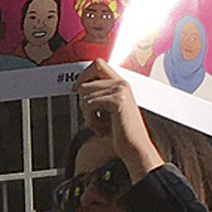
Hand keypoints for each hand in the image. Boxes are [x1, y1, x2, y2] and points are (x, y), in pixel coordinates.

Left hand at [71, 62, 162, 178]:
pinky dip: (90, 120)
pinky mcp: (118, 100)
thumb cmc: (121, 132)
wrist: (135, 147)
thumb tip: (77, 87)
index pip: (97, 64)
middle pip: (85, 81)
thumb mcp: (106, 110)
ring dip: (86, 114)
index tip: (76, 91)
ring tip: (98, 126)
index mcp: (120, 83)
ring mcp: (120, 90)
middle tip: (90, 116)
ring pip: (85, 94)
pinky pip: (89, 104)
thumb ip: (97, 96)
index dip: (83, 76)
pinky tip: (101, 130)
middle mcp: (121, 83)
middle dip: (82, 101)